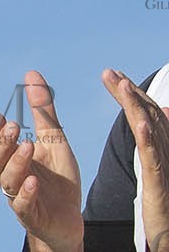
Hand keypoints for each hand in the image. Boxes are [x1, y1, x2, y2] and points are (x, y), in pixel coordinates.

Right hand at [0, 71, 82, 251]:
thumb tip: (32, 73)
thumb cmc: (58, 181)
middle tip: (14, 126)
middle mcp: (10, 177)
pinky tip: (34, 181)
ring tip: (28, 146)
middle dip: (2, 142)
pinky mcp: (33, 216)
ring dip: (15, 162)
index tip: (1, 116)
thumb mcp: (55, 141)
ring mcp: (20, 197)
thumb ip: (42, 112)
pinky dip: (26, 193)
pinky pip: (23, 205)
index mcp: (12, 159)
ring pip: (7, 180)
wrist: (70, 221)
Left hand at [104, 68, 168, 250]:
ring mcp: (163, 165)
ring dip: (136, 106)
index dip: (130, 93)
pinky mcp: (158, 181)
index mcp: (160, 146)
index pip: (144, 113)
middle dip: (129, 92)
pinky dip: (148, 139)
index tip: (113, 74)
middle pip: (147, 115)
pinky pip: (152, 158)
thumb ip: (156, 140)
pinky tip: (139, 125)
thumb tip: (160, 112)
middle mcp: (164, 151)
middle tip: (109, 72)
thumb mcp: (158, 166)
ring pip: (150, 130)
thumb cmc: (166, 199)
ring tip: (123, 85)